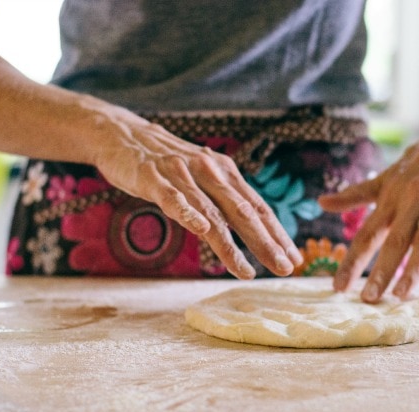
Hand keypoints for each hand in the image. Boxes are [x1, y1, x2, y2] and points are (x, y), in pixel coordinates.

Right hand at [84, 100, 301, 278]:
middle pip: (243, 212)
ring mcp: (182, 174)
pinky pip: (173, 199)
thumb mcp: (204, 177)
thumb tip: (253, 229)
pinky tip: (202, 230)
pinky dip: (189, 213)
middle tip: (286, 269)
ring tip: (246, 271)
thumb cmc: (169, 163)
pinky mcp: (153, 178)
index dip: (278, 234)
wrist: (123, 134)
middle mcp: (210, 171)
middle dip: (267, 243)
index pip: (258, 207)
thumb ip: (224, 200)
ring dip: (231, 244)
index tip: (295, 259)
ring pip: (211, 213)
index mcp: (226, 173)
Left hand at [319, 97, 418, 301]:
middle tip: (368, 299)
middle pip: (394, 241)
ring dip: (415, 264)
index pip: (367, 235)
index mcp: (391, 199)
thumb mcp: (386, 177)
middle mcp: (412, 199)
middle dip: (380, 272)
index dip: (352, 261)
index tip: (338, 287)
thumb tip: (321, 203)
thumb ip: (356, 194)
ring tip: (403, 292)